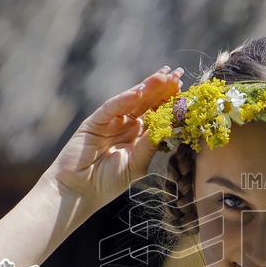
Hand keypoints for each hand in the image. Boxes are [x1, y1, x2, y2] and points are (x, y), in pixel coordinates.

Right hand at [43, 65, 183, 210]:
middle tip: (178, 73)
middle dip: (162, 88)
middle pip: (146, 103)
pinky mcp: (93, 122)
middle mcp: (125, 126)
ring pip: (131, 101)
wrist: (80, 192)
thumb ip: (150, 146)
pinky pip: (111, 108)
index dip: (169, 102)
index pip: (156, 115)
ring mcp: (109, 122)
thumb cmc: (108, 183)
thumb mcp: (136, 165)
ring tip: (163, 76)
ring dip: (147, 88)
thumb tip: (170, 126)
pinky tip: (138, 91)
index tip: (185, 89)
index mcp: (137, 136)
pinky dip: (124, 99)